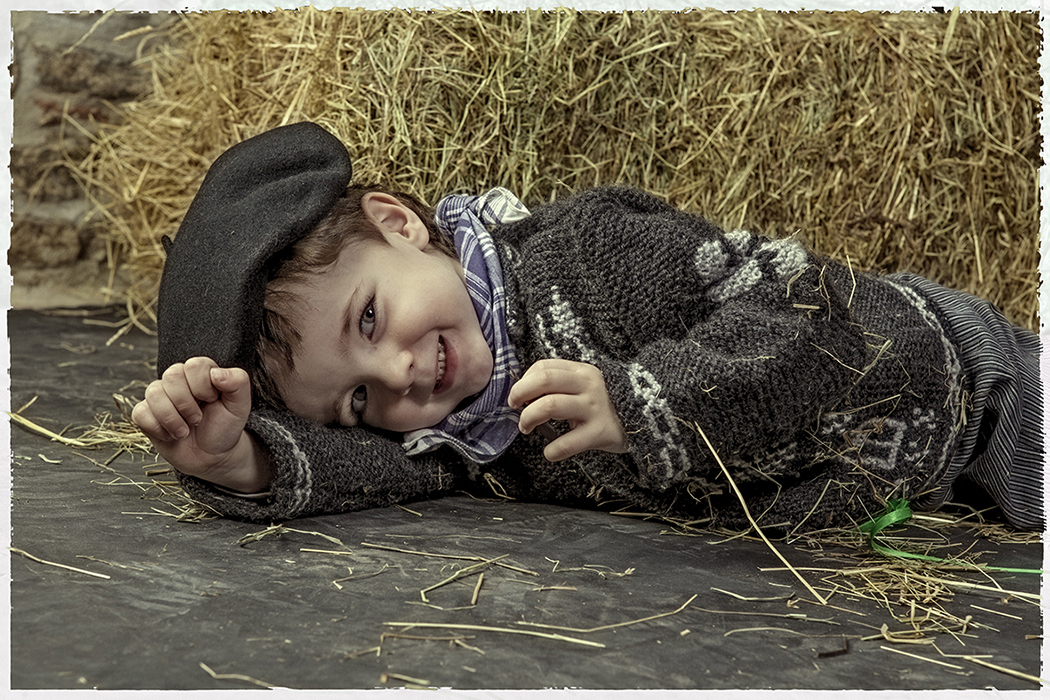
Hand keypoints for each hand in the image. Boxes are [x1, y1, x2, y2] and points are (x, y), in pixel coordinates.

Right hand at [132, 357, 270, 491]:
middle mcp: (178, 380)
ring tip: (185, 431)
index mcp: (200, 373)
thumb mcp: (240, 405)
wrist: (212, 457)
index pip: (194, 365)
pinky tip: (171, 435)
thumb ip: (238, 382)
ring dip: (173, 418)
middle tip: (198, 419)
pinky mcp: (145, 414)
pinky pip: (140, 413)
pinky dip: (158, 428)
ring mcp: (159, 397)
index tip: (212, 400)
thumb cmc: (225, 427)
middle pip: (172, 376)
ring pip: (154, 393)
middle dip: (188, 404)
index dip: (203, 386)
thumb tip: (217, 373)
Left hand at [508, 359, 627, 461]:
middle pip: (544, 380)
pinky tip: (549, 452)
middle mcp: (588, 386)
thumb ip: (561, 384)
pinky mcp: (601, 432)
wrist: (647, 420)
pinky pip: (568, 442)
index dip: (524, 380)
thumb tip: (523, 393)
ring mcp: (595, 408)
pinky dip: (552, 450)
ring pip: (550, 406)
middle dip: (520, 394)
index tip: (518, 396)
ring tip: (526, 428)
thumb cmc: (606, 405)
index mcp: (582, 371)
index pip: (544, 366)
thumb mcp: (587, 386)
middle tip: (515, 408)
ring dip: (529, 417)